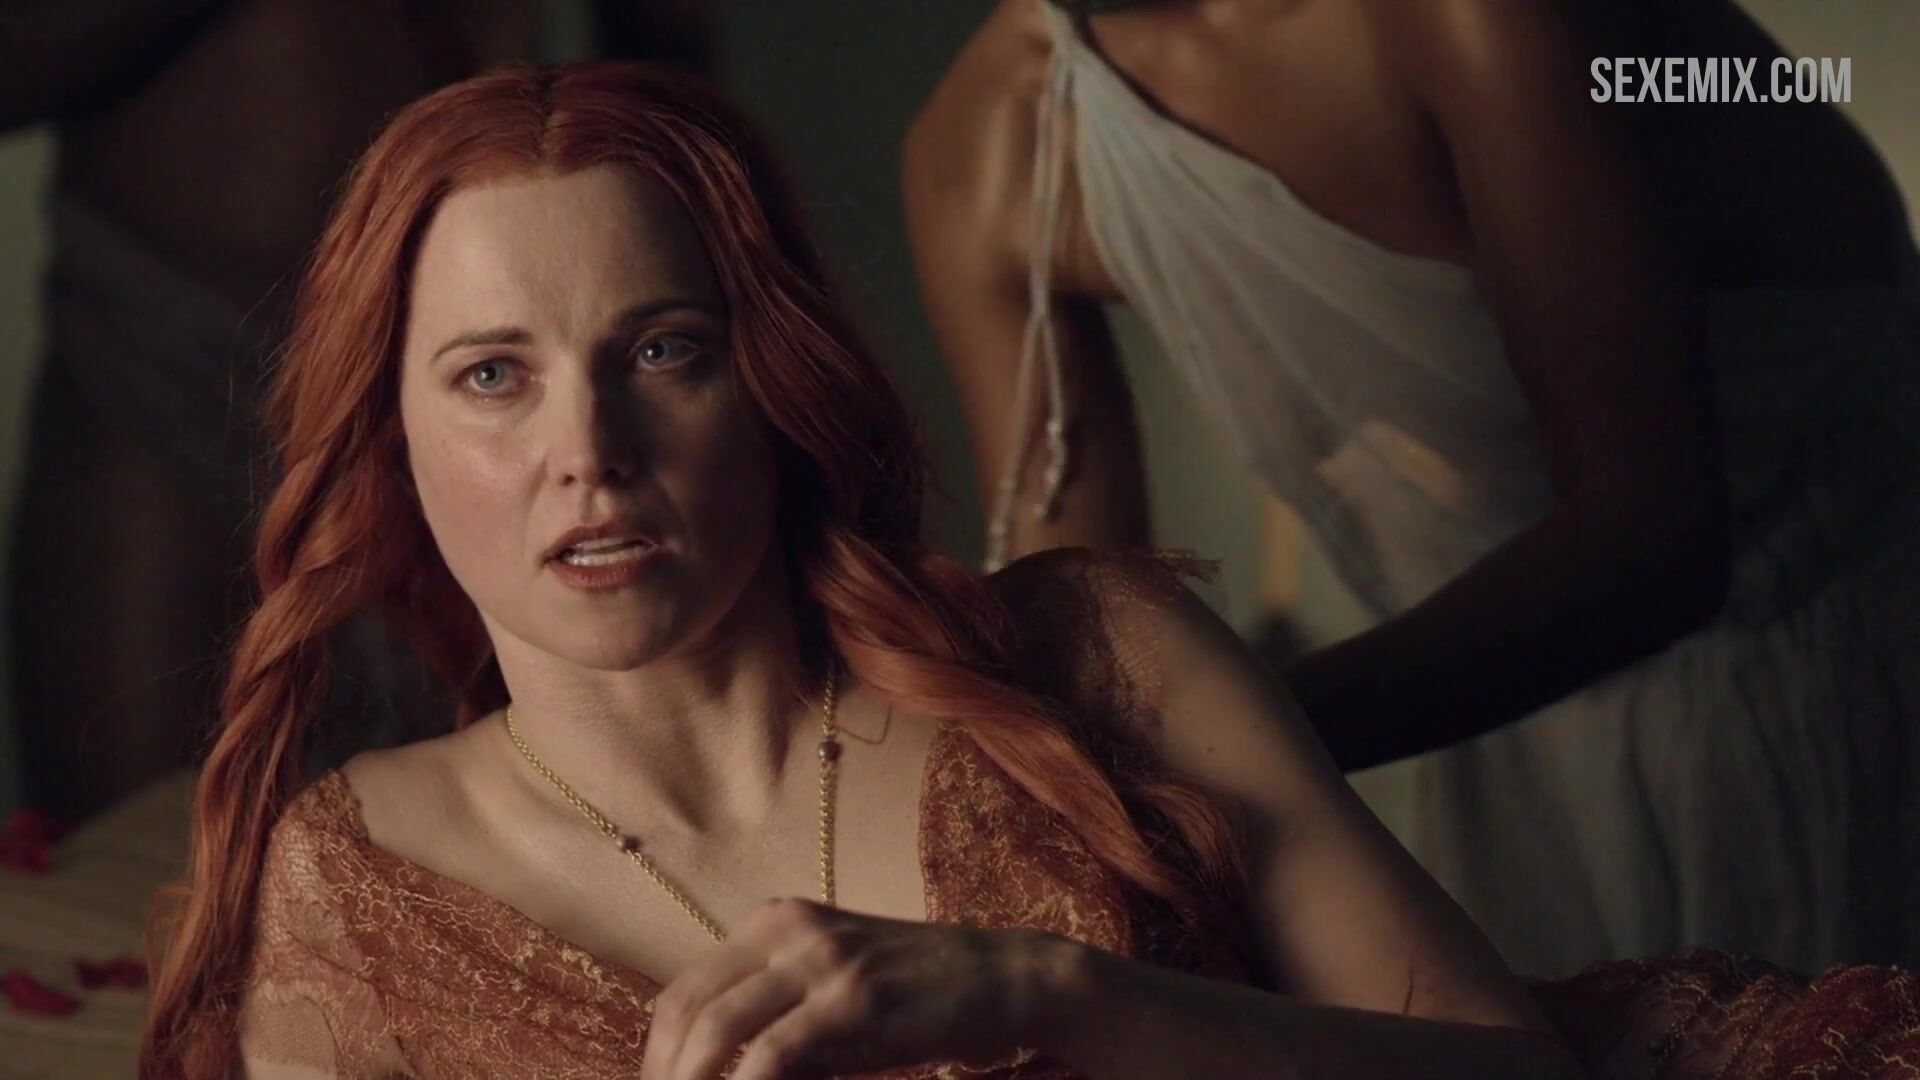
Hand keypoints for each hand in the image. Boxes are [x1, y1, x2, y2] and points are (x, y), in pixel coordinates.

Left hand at [638, 898, 1079, 1079]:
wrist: (1006, 979)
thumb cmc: (920, 998)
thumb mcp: (836, 995)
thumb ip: (777, 1022)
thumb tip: (721, 1069)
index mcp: (776, 922)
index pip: (685, 989)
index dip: (658, 1053)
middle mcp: (789, 928)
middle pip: (689, 1007)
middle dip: (666, 1071)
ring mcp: (823, 958)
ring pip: (719, 1027)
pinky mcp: (856, 996)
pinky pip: (775, 1051)